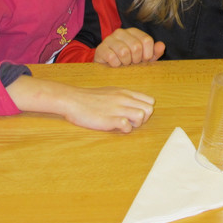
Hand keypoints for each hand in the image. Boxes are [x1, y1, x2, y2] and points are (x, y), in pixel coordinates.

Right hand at [7, 76, 154, 132]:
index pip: (149, 100)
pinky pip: (127, 126)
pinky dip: (124, 130)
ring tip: (123, 124)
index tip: (135, 114)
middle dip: (143, 118)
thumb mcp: (110, 91)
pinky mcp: (109, 119)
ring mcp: (117, 109)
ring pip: (141, 116)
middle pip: (149, 110)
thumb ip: (123, 97)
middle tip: (130, 121)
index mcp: (125, 92)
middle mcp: (124, 99)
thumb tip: (133, 104)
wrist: (72, 100)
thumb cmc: (90, 97)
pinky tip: (115, 128)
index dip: (145, 109)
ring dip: (135, 124)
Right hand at [95, 28, 165, 66]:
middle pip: (136, 47)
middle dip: (136, 60)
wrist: (107, 66)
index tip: (143, 60)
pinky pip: (113, 58)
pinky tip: (115, 64)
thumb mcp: (144, 58)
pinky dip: (116, 65)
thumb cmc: (128, 60)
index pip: (147, 40)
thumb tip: (162, 46)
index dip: (147, 54)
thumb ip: (154, 52)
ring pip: (124, 52)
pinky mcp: (101, 49)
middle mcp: (121, 32)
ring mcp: (109, 39)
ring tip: (123, 63)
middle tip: (132, 63)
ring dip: (125, 63)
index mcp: (133, 32)